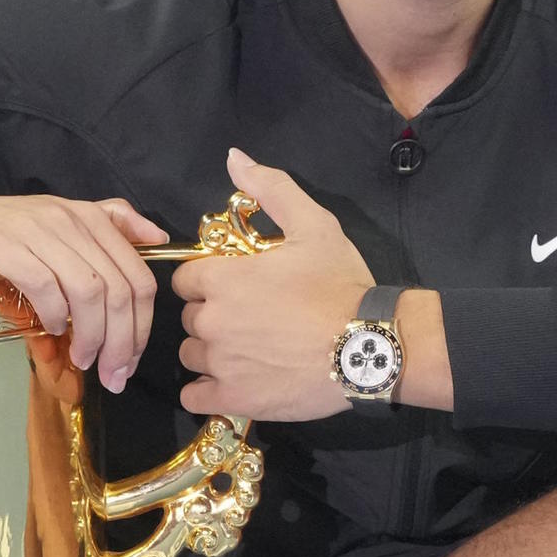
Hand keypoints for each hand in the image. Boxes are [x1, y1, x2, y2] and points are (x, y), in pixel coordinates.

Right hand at [0, 183, 166, 391]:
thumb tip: (158, 237)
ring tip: (82, 359)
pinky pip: (45, 286)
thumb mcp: (54, 225)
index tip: (130, 360)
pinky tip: (49, 331)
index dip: (142, 324)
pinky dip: (54, 316)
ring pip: (89, 290)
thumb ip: (108, 225)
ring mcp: (35, 230)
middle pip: (119, 287)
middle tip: (113, 374)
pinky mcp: (1, 245)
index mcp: (88, 217)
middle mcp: (68, 219)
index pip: (138, 275)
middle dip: (123, 340)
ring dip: (92, 335)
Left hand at [173, 149, 372, 422]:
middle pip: (190, 318)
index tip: (239, 287)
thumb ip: (271, 189)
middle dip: (214, 316)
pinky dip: (209, 390)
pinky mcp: (233, 399)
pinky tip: (237, 380)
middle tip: (253, 318)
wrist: (370, 347)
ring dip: (212, 352)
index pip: (186, 280)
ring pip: (192, 355)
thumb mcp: (314, 225)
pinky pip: (195, 397)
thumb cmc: (341, 285)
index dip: (210, 281)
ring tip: (251, 351)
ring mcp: (221, 363)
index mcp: (223, 278)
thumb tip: (235, 158)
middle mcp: (213, 320)